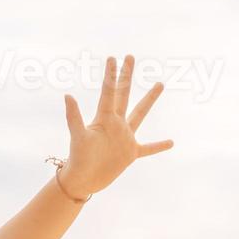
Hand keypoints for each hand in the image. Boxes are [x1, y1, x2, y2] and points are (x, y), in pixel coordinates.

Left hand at [59, 54, 172, 198]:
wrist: (83, 180)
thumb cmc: (78, 159)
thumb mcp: (78, 136)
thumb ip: (74, 117)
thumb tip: (67, 95)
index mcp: (104, 118)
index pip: (109, 92)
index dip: (111, 75)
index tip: (113, 57)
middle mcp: (116, 124)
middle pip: (124, 95)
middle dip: (127, 76)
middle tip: (130, 57)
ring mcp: (125, 138)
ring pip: (140, 114)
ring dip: (149, 99)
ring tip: (159, 84)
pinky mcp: (130, 153)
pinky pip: (148, 148)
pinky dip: (158, 146)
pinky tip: (171, 142)